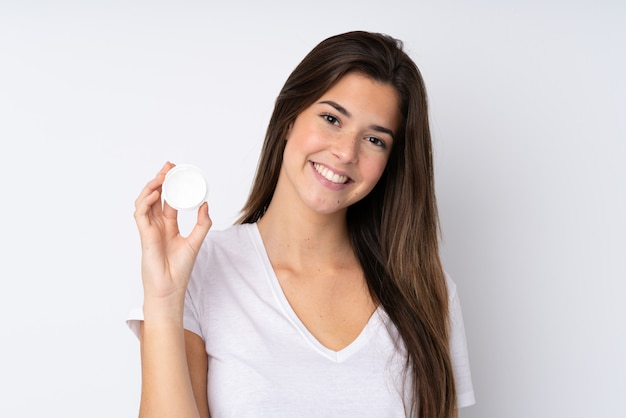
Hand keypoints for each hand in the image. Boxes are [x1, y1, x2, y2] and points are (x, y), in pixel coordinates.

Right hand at [134, 162, 211, 309]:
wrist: (170, 288)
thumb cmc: (180, 269)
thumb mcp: (196, 241)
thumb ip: (202, 223)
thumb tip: (206, 204)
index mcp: (169, 226)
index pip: (169, 200)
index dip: (172, 186)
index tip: (178, 172)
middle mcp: (157, 225)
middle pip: (156, 197)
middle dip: (161, 180)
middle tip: (169, 166)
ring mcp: (149, 229)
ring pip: (145, 202)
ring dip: (152, 187)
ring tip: (162, 176)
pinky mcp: (144, 235)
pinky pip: (141, 214)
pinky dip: (146, 202)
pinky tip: (156, 193)